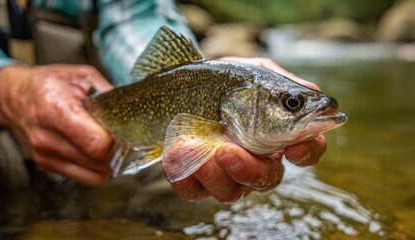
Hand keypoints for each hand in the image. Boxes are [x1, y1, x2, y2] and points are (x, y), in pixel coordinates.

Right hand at [0, 65, 113, 184]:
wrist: (15, 96)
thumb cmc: (49, 84)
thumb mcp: (82, 76)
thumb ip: (108, 94)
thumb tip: (131, 111)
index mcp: (55, 109)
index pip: (97, 143)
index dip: (118, 140)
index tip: (124, 131)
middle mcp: (46, 137)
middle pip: (97, 160)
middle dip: (116, 151)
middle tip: (119, 136)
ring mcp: (44, 155)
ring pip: (94, 174)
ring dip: (107, 162)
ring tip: (106, 142)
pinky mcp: (47, 166)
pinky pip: (84, 177)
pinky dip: (96, 167)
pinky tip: (94, 150)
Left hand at [168, 57, 326, 202]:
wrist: (184, 82)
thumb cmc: (226, 80)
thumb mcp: (254, 73)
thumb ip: (281, 82)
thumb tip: (313, 94)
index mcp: (278, 134)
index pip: (305, 150)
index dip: (307, 152)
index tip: (294, 147)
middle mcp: (257, 159)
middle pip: (268, 179)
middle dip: (250, 170)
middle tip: (228, 150)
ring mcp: (227, 173)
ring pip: (231, 192)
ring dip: (215, 176)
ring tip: (197, 151)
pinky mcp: (197, 178)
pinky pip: (193, 191)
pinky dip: (185, 177)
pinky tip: (173, 155)